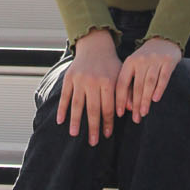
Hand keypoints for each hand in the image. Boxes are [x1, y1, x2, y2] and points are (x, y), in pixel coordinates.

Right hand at [56, 29, 121, 144]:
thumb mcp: (121, 75)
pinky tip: (60, 121)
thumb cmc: (111, 65)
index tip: (107, 135)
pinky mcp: (69, 77)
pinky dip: (62, 108)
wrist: (95, 46)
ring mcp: (80, 79)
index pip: (108, 107)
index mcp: (108, 81)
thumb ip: (125, 92)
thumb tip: (129, 110)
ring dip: (75, 121)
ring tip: (74, 135)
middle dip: (93, 127)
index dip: (108, 122)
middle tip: (93, 143)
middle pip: (93, 108)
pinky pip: (65, 96)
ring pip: (77, 104)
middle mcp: (93, 81)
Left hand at [116, 37, 181, 122]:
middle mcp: (141, 60)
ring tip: (144, 113)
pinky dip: (159, 89)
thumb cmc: (145, 59)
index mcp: (129, 62)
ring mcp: (155, 60)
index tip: (119, 113)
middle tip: (135, 118)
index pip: (122, 83)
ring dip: (146, 99)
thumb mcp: (134, 66)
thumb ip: (130, 83)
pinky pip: (163, 78)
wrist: (163, 40)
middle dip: (135, 104)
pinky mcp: (168, 61)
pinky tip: (156, 99)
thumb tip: (128, 107)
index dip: (120, 99)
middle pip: (137, 85)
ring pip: (149, 83)